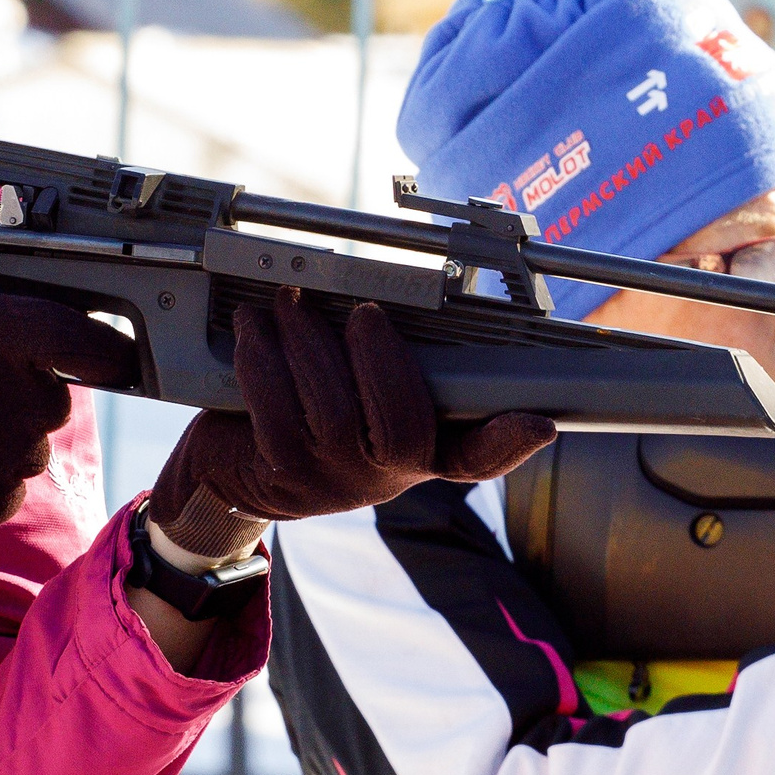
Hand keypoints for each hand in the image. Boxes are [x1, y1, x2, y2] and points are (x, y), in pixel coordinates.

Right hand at [0, 281, 137, 521]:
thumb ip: (4, 311)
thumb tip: (58, 321)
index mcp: (6, 331)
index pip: (91, 342)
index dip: (109, 354)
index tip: (115, 362)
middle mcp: (18, 389)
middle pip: (57, 401)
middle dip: (25, 398)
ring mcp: (6, 446)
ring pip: (34, 448)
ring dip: (4, 442)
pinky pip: (10, 489)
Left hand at [148, 290, 556, 558]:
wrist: (236, 471)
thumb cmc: (310, 409)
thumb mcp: (358, 390)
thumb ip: (385, 356)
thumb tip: (386, 294)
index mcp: (422, 450)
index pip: (478, 455)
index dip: (508, 442)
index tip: (539, 423)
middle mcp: (386, 474)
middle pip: (402, 426)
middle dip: (380, 359)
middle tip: (362, 313)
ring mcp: (334, 481)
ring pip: (330, 413)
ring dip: (307, 344)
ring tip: (289, 302)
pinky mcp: (282, 475)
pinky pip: (275, 414)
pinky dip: (261, 361)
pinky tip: (254, 329)